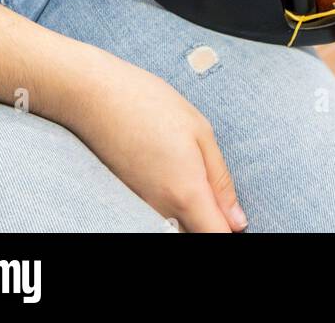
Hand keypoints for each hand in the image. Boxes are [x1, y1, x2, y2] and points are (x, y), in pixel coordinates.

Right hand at [72, 51, 246, 233]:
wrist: (96, 96)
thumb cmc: (152, 105)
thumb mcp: (200, 132)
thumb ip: (221, 181)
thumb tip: (238, 223)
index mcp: (187, 193)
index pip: (217, 237)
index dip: (231, 231)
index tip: (236, 219)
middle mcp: (163, 211)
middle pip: (196, 235)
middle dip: (211, 222)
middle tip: (212, 186)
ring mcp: (143, 209)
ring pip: (177, 228)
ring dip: (191, 213)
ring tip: (187, 169)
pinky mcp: (129, 202)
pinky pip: (159, 217)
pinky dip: (172, 205)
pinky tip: (168, 169)